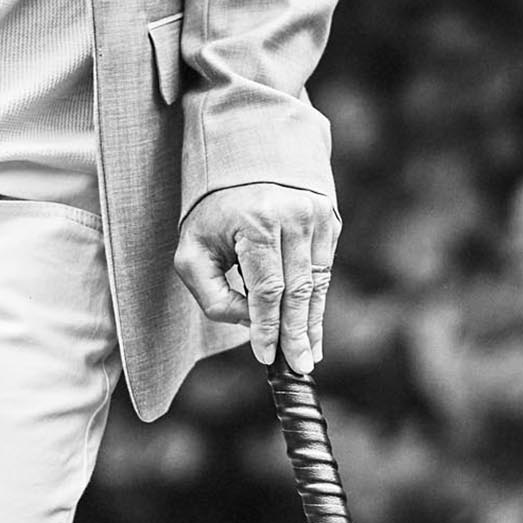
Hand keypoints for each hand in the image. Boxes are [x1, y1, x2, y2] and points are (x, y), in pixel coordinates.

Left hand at [174, 181, 338, 373]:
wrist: (245, 155)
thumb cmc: (213, 210)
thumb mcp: (193, 248)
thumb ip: (212, 292)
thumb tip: (248, 322)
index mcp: (256, 222)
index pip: (267, 289)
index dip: (267, 328)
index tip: (267, 357)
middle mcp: (292, 216)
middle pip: (298, 291)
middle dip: (297, 334)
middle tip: (300, 367)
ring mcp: (316, 215)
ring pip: (318, 283)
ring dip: (313, 323)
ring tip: (310, 354)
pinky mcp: (329, 218)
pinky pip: (325, 268)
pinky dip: (318, 300)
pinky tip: (312, 325)